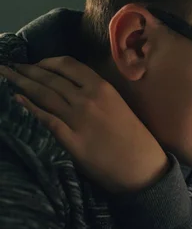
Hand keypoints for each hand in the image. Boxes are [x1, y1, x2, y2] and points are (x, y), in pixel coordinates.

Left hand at [0, 57, 167, 192]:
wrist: (142, 167)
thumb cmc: (135, 137)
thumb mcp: (119, 105)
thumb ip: (97, 95)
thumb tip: (71, 89)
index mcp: (103, 88)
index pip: (68, 65)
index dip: (47, 62)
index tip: (35, 63)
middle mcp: (88, 99)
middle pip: (50, 78)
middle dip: (26, 70)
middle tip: (9, 67)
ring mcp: (78, 119)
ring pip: (43, 95)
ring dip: (21, 83)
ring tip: (6, 76)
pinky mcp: (71, 140)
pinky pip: (46, 119)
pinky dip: (29, 107)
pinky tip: (17, 99)